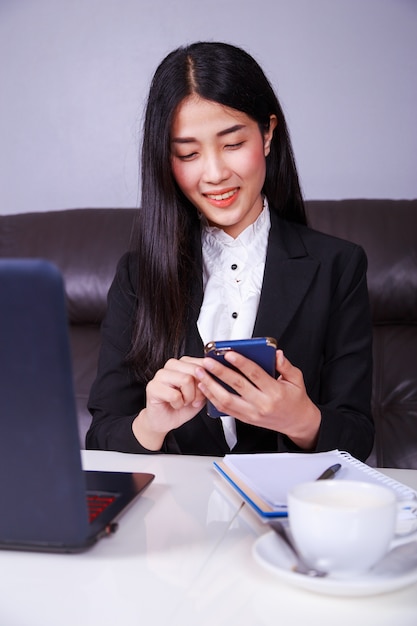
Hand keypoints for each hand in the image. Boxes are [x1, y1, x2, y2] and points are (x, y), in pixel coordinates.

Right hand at [132, 356, 205, 449]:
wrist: (165, 420)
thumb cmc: (183, 406)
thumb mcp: (201, 393)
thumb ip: (207, 382)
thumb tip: (216, 374)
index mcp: (184, 363)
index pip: (203, 361)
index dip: (209, 379)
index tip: (206, 390)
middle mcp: (172, 365)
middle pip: (196, 370)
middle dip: (199, 390)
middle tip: (194, 400)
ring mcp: (160, 374)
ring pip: (186, 380)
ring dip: (189, 397)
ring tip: (184, 401)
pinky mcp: (152, 387)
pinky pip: (174, 394)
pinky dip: (178, 404)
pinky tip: (175, 404)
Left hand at [195, 349, 320, 448]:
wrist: (297, 422)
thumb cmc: (295, 399)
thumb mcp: (296, 379)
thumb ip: (285, 366)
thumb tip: (276, 353)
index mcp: (275, 392)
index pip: (255, 375)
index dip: (241, 363)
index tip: (229, 354)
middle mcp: (262, 404)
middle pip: (237, 386)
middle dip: (220, 372)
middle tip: (208, 362)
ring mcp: (252, 413)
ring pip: (227, 400)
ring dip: (211, 386)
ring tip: (201, 374)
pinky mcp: (245, 419)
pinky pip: (225, 409)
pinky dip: (213, 398)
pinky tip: (206, 387)